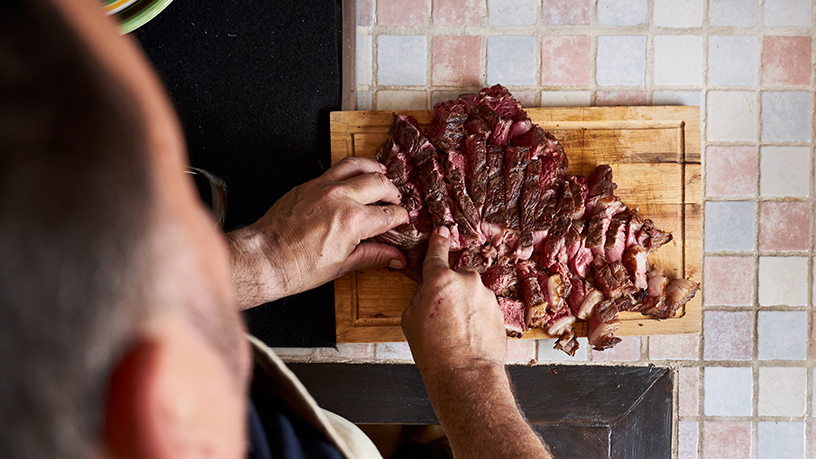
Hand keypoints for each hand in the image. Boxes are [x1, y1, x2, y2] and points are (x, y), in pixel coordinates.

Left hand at [227, 157, 408, 308]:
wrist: (264, 257)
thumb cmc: (297, 267)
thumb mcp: (342, 265)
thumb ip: (373, 256)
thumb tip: (395, 257)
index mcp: (353, 221)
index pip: (389, 214)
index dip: (401, 218)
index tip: (403, 221)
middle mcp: (341, 198)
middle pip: (380, 184)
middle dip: (393, 193)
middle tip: (396, 202)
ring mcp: (324, 187)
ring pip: (358, 165)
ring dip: (375, 170)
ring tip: (382, 176)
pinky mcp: (309, 184)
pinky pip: (336, 168)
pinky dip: (351, 170)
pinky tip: (354, 177)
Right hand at [401, 227, 551, 458]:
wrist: (466, 374)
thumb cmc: (434, 350)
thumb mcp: (410, 319)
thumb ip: (421, 296)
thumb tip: (430, 293)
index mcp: (440, 279)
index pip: (437, 252)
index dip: (438, 241)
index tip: (442, 231)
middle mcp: (467, 281)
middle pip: (457, 277)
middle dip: (451, 290)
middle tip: (442, 315)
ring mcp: (487, 295)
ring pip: (472, 294)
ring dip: (465, 306)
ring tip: (456, 332)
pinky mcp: (500, 310)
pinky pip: (484, 308)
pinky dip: (477, 318)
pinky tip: (470, 336)